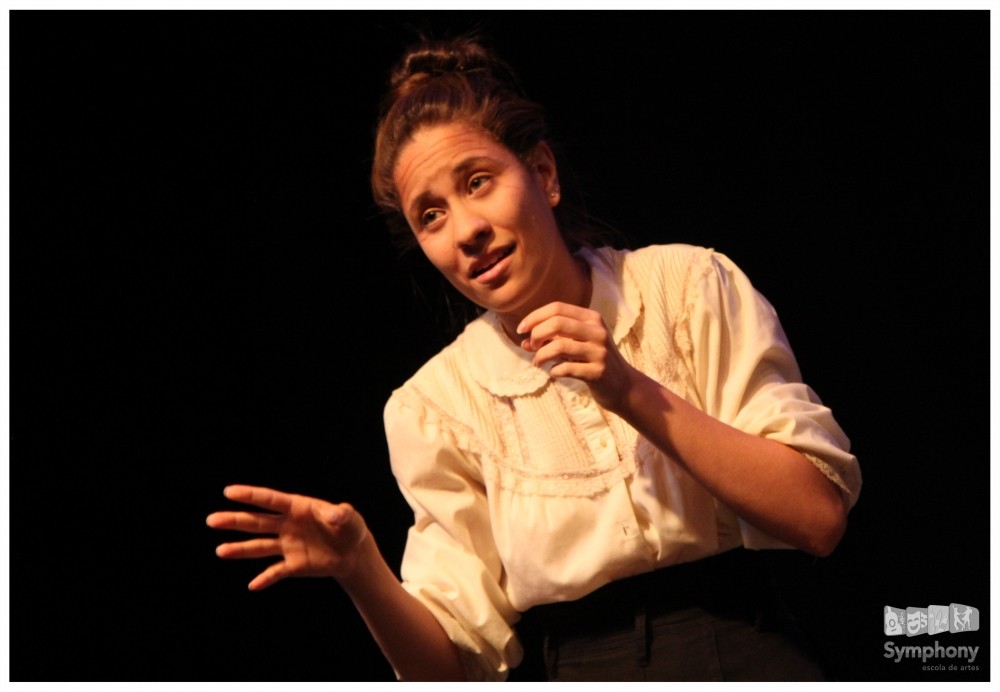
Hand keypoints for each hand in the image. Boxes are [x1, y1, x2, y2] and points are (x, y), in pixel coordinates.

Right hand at [206, 485, 368, 590]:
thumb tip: (335, 514)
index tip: (228, 492)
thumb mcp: (351, 518)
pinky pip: (275, 572)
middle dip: (235, 521)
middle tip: (211, 520)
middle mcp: (287, 526)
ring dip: (240, 549)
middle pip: (257, 522)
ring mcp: (288, 545)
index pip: (270, 500)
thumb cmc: (351, 528)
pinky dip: (265, 579)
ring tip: (220, 551)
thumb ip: (342, 514)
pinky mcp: (293, 564)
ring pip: (259, 547)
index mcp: (298, 508)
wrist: (354, 553)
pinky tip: (253, 586)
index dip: (250, 495)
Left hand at [518, 302, 636, 411]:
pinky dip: (554, 370)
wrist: (623, 386)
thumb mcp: (575, 345)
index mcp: (592, 318)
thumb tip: (525, 343)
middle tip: (531, 347)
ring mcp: (599, 352)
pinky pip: (566, 368)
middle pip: (557, 323)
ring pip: (559, 346)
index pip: (557, 307)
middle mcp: (597, 331)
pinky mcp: (598, 372)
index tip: (521, 330)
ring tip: (537, 363)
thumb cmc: (592, 360)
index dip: (534, 317)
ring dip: (541, 355)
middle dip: (537, 334)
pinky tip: (553, 372)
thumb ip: (551, 340)